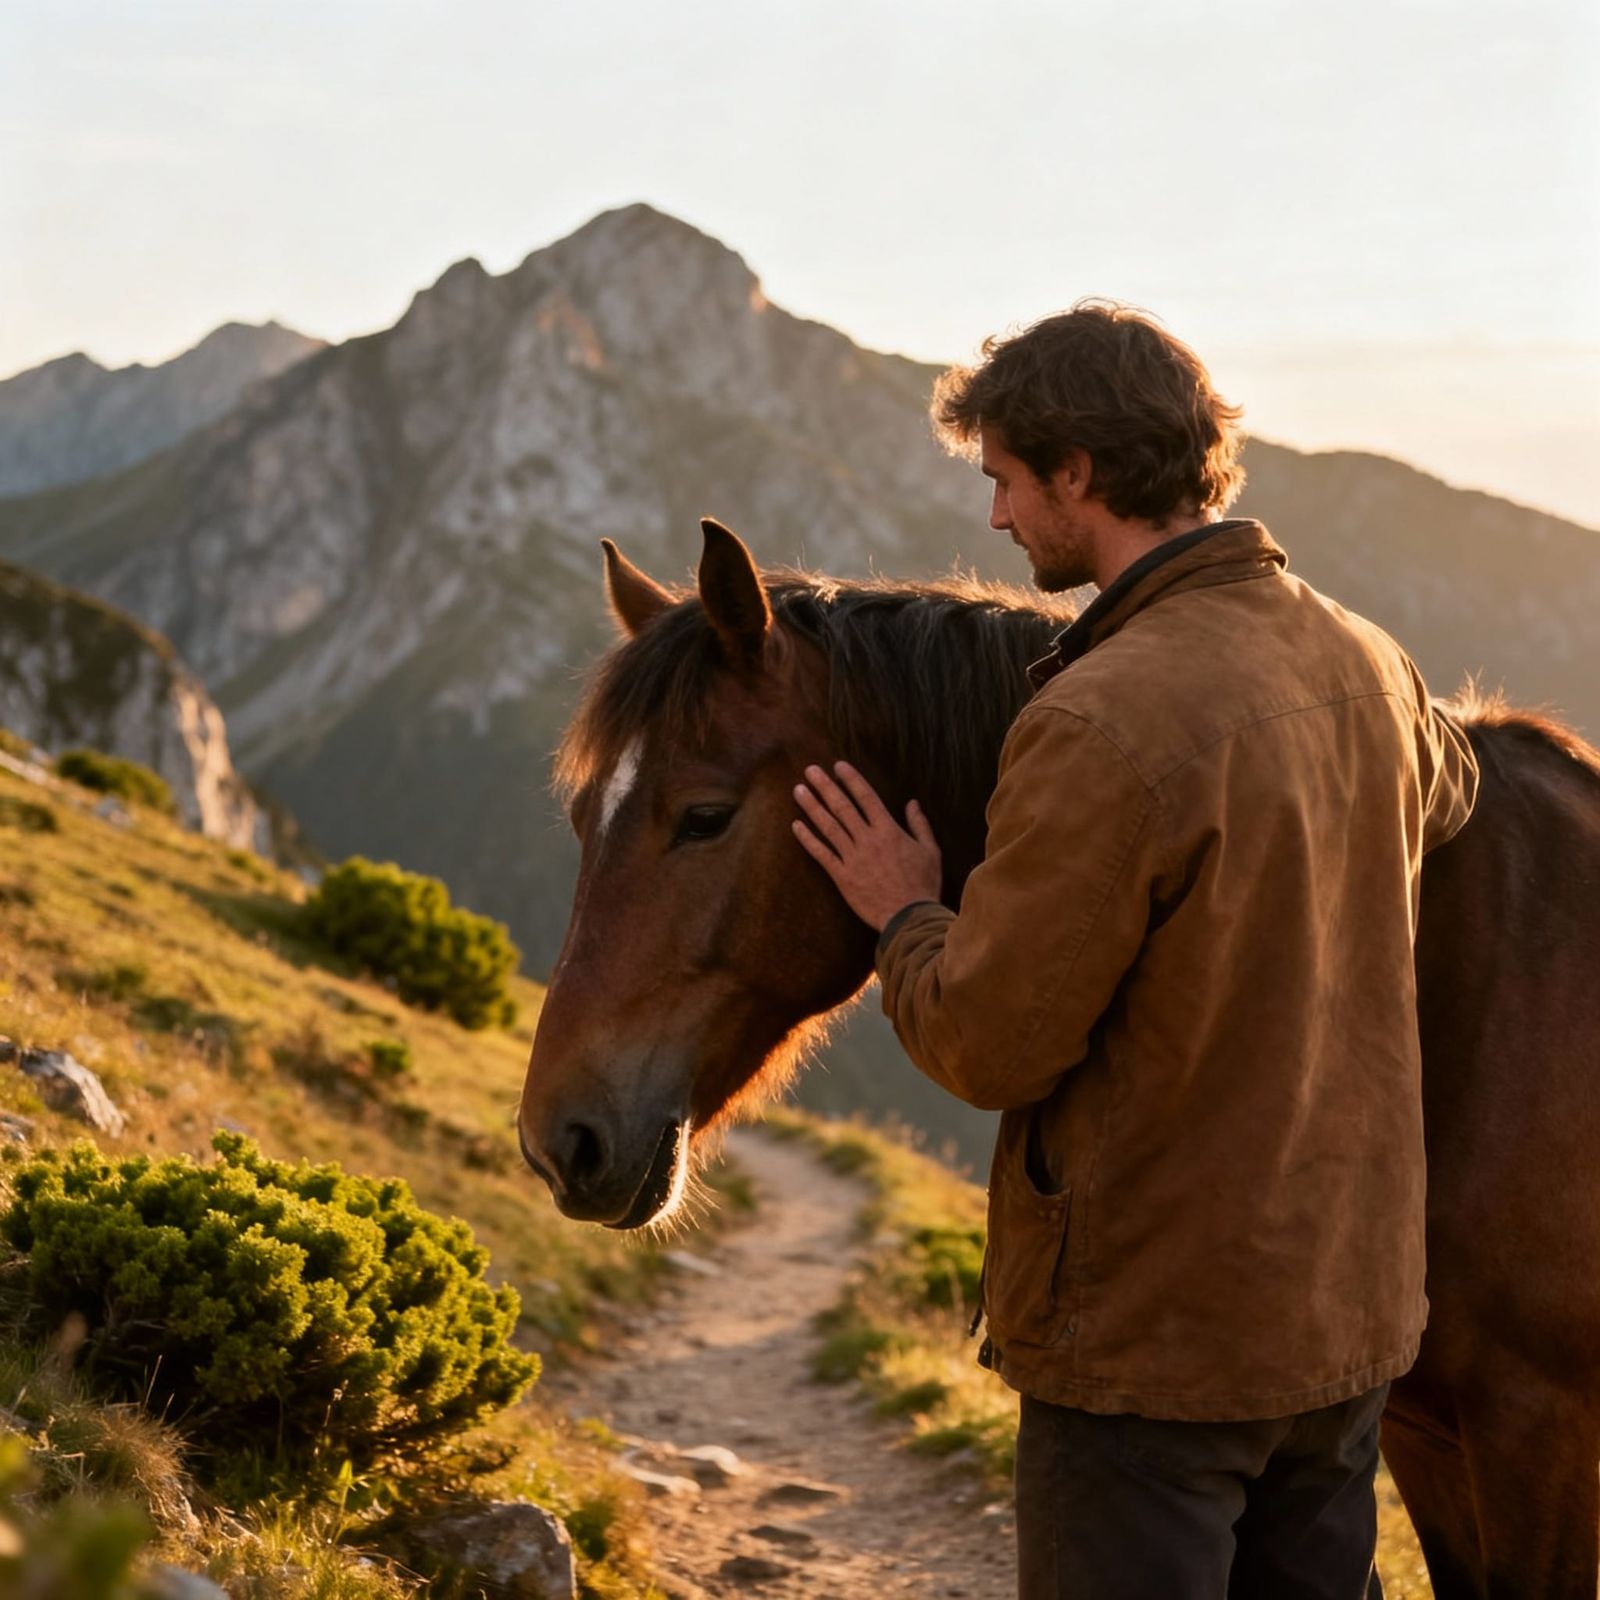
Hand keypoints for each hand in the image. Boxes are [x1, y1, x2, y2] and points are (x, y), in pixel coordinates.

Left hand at [792, 761, 941, 930]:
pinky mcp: (842, 877)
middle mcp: (867, 840)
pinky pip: (821, 854)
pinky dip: (807, 839)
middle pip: (842, 807)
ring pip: (828, 826)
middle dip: (825, 786)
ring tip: (798, 790)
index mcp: (889, 831)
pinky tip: (795, 825)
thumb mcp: (930, 851)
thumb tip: (912, 802)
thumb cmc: (924, 885)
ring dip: (812, 807)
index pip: (866, 797)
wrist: (910, 918)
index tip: (838, 765)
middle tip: (810, 770)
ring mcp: (852, 858)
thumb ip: (920, 825)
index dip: (851, 779)